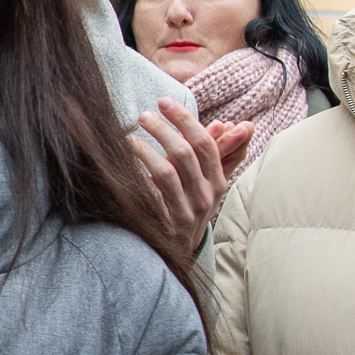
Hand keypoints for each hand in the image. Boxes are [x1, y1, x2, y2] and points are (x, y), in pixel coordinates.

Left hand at [130, 99, 249, 252]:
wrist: (177, 252)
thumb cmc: (189, 207)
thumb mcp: (208, 183)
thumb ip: (221, 154)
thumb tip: (232, 123)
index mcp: (218, 183)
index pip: (205, 144)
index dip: (185, 120)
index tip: (164, 102)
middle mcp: (205, 198)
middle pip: (186, 154)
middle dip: (163, 129)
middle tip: (143, 115)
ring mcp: (184, 212)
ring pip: (166, 172)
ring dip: (144, 149)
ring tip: (127, 137)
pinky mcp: (163, 224)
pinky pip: (147, 193)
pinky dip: (135, 172)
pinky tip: (122, 161)